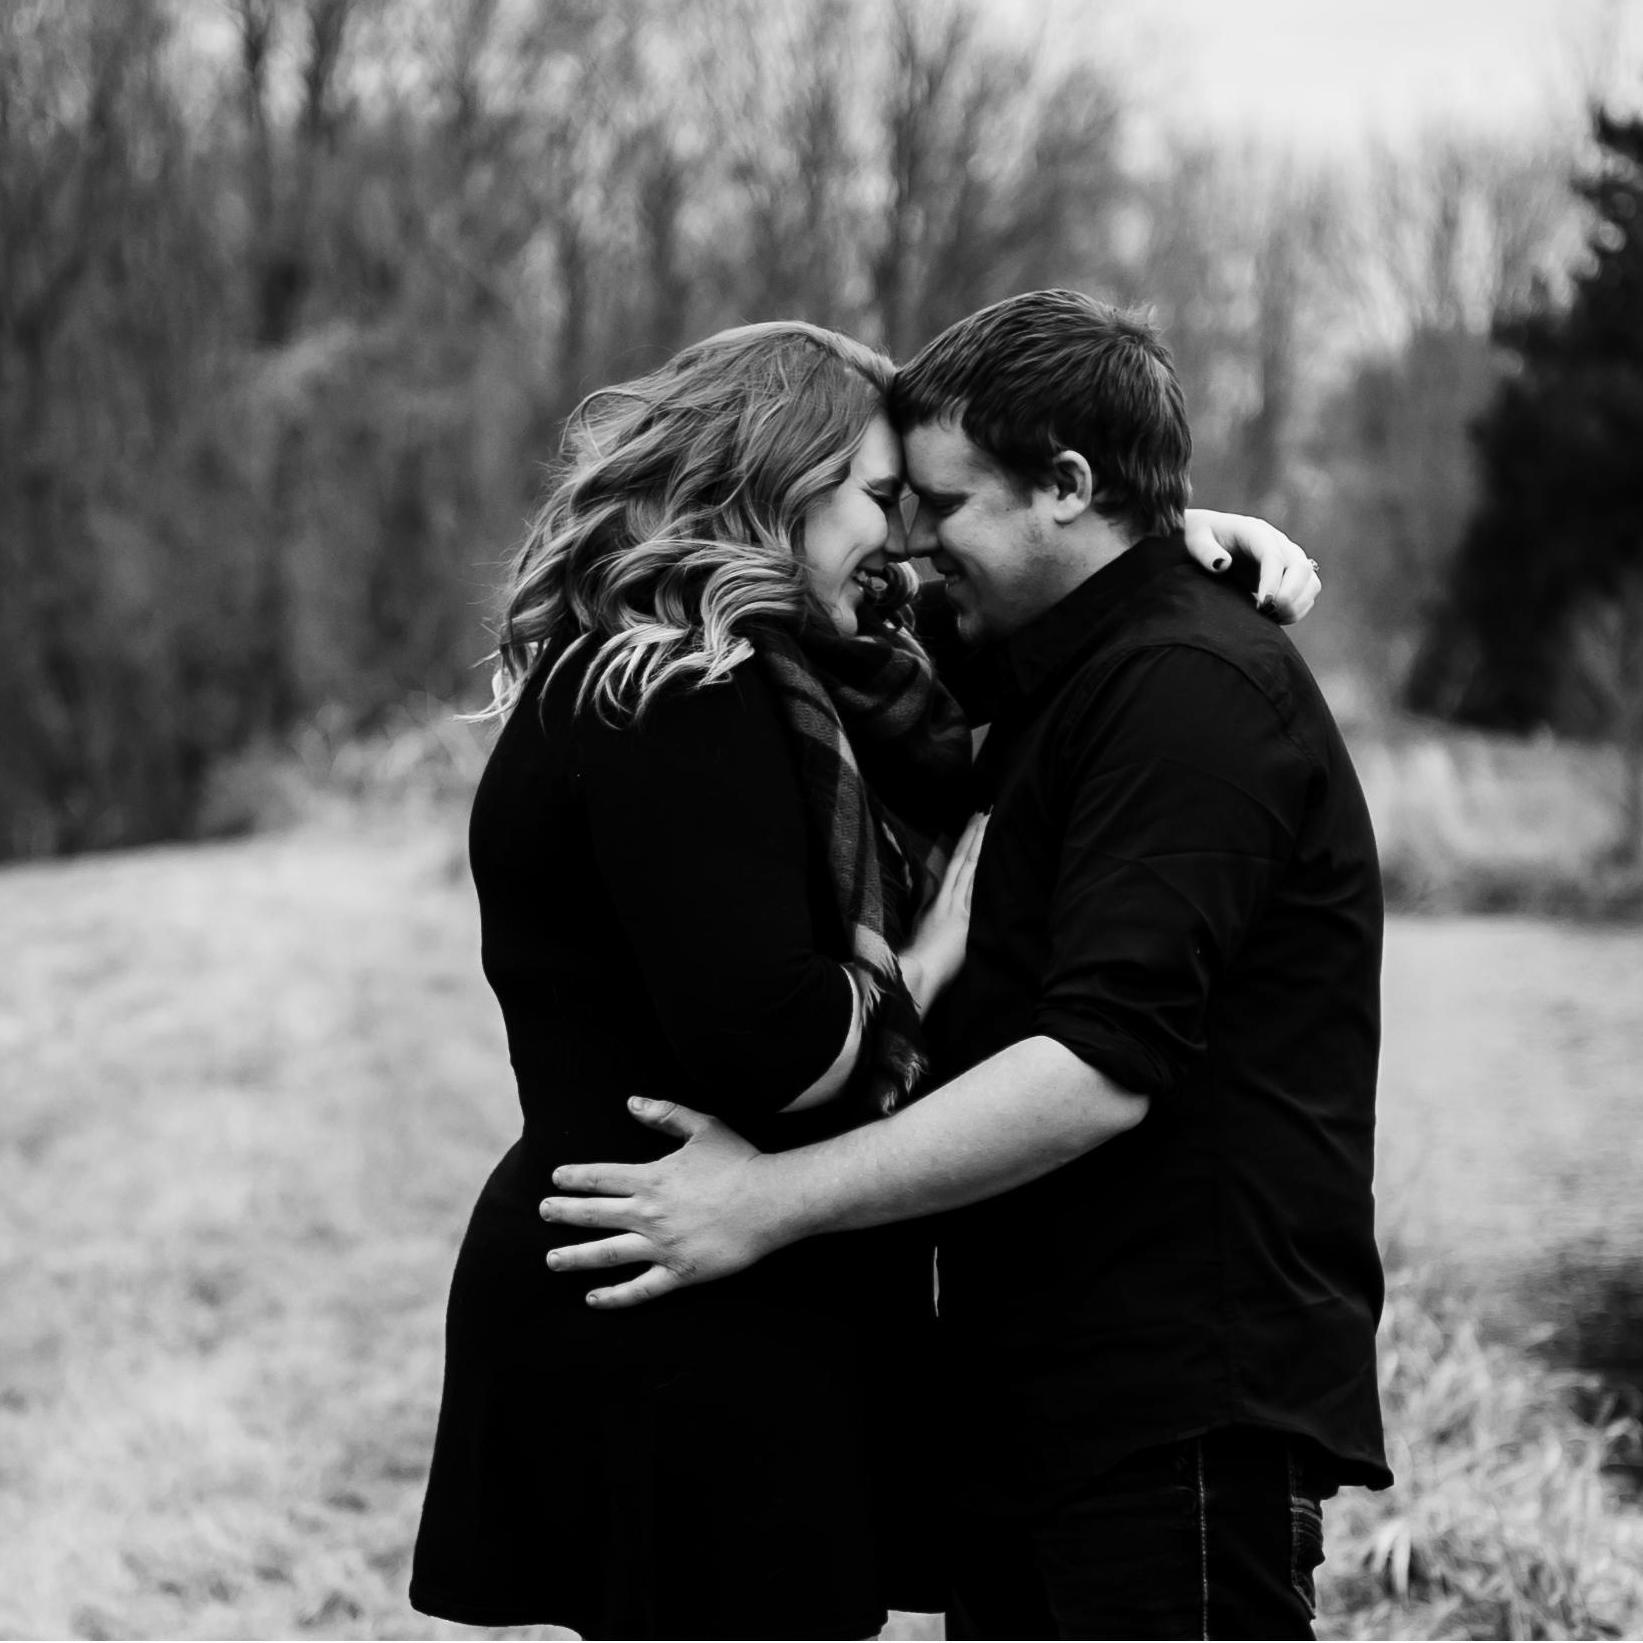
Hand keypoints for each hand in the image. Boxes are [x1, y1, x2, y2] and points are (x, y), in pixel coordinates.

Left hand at [538, 1098, 784, 1308]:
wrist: (771, 1200)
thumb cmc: (740, 1160)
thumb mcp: (703, 1127)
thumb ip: (665, 1113)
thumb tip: (632, 1101)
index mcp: (651, 1178)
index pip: (600, 1178)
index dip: (574, 1178)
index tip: (555, 1179)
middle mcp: (649, 1213)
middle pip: (593, 1215)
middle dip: (563, 1213)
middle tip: (543, 1212)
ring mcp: (661, 1246)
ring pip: (606, 1254)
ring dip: (574, 1257)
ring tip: (551, 1260)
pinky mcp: (679, 1272)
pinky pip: (639, 1289)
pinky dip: (614, 1297)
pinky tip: (592, 1299)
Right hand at [899, 810, 987, 1015]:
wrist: (914, 975)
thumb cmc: (914, 958)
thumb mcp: (919, 927)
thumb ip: (927, 905)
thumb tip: (930, 885)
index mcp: (938, 902)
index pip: (954, 865)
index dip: (965, 842)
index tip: (974, 822)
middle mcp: (949, 901)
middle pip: (965, 861)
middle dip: (975, 835)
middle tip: (987, 811)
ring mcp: (958, 910)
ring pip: (972, 870)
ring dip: (981, 846)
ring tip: (991, 823)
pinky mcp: (964, 921)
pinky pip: (976, 891)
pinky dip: (984, 872)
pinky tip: (994, 857)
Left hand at [1182, 508, 1319, 623]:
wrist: (1209, 538)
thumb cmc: (1200, 538)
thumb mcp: (1195, 540)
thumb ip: (1205, 551)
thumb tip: (1222, 564)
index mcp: (1255, 531)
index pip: (1274, 555)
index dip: (1273, 580)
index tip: (1263, 603)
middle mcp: (1278, 543)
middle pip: (1301, 568)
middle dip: (1290, 595)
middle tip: (1266, 613)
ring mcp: (1288, 559)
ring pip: (1310, 582)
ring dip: (1296, 604)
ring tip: (1269, 618)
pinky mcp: (1290, 576)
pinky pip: (1307, 594)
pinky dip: (1297, 609)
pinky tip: (1273, 618)